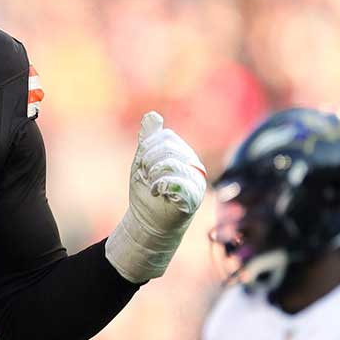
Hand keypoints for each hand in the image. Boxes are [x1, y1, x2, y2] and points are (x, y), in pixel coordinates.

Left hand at [105, 111, 206, 282]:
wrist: (148, 224)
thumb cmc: (147, 194)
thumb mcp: (143, 163)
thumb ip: (149, 140)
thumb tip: (152, 115)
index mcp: (183, 154)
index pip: (165, 138)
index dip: (148, 148)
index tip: (143, 166)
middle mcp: (194, 165)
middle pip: (168, 148)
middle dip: (149, 161)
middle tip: (146, 177)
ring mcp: (196, 181)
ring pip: (172, 163)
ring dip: (154, 174)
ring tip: (152, 186)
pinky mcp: (193, 198)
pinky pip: (180, 182)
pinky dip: (163, 184)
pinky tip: (157, 191)